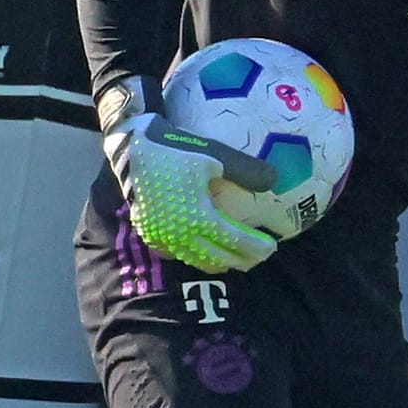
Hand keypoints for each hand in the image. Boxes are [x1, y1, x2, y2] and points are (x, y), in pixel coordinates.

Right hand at [98, 75, 279, 273]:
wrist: (132, 145)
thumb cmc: (177, 149)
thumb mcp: (216, 155)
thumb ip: (246, 171)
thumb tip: (275, 180)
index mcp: (197, 217)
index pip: (234, 241)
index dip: (255, 248)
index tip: (272, 248)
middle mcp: (178, 234)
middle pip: (217, 258)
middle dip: (241, 261)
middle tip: (260, 257)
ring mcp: (161, 235)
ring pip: (196, 259)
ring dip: (218, 262)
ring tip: (236, 259)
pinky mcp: (149, 231)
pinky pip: (178, 253)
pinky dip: (196, 256)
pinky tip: (205, 251)